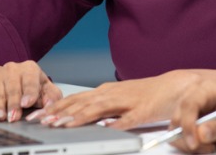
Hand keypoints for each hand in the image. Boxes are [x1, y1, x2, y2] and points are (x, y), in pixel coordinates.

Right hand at [0, 60, 61, 122]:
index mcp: (30, 69)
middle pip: (13, 88)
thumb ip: (51, 96)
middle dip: (13, 104)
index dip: (29, 92)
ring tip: (0, 117)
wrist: (7, 79)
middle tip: (14, 117)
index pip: (30, 81)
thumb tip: (51, 105)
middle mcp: (12, 70)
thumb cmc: (31, 86)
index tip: (27, 103)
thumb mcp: (44, 88)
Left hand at [28, 70, 202, 128]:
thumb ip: (100, 108)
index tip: (37, 115)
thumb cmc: (148, 94)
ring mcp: (128, 101)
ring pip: (99, 108)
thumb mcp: (119, 99)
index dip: (55, 106)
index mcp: (106, 92)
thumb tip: (76, 116)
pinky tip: (104, 129)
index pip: (75, 98)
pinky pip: (127, 119)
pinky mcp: (144, 111)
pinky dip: (114, 123)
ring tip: (62, 124)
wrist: (178, 86)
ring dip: (79, 116)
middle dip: (60, 112)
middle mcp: (113, 94)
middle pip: (82, 102)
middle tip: (41, 121)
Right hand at [168, 79, 215, 152]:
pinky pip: (176, 137)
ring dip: (187, 143)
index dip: (188, 124)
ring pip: (174, 129)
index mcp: (208, 90)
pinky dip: (186, 145)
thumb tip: (201, 133)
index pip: (189, 104)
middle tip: (204, 149)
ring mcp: (187, 111)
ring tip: (210, 147)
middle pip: (177, 117)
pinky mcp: (184, 124)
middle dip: (188, 137)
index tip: (194, 143)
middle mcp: (194, 97)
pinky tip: (203, 146)